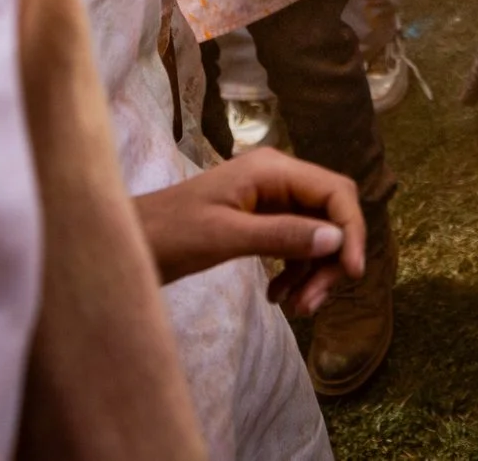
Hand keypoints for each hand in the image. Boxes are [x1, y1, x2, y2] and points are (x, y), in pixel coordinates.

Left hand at [132, 148, 364, 316]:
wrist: (125, 243)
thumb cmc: (167, 234)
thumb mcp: (225, 237)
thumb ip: (282, 236)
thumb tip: (336, 240)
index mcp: (272, 169)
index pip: (335, 192)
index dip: (351, 230)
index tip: (352, 274)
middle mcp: (277, 179)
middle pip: (330, 214)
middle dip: (331, 258)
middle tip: (313, 303)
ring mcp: (268, 200)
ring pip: (315, 234)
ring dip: (313, 272)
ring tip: (297, 309)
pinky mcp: (258, 222)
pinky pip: (294, 245)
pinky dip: (295, 273)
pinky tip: (279, 299)